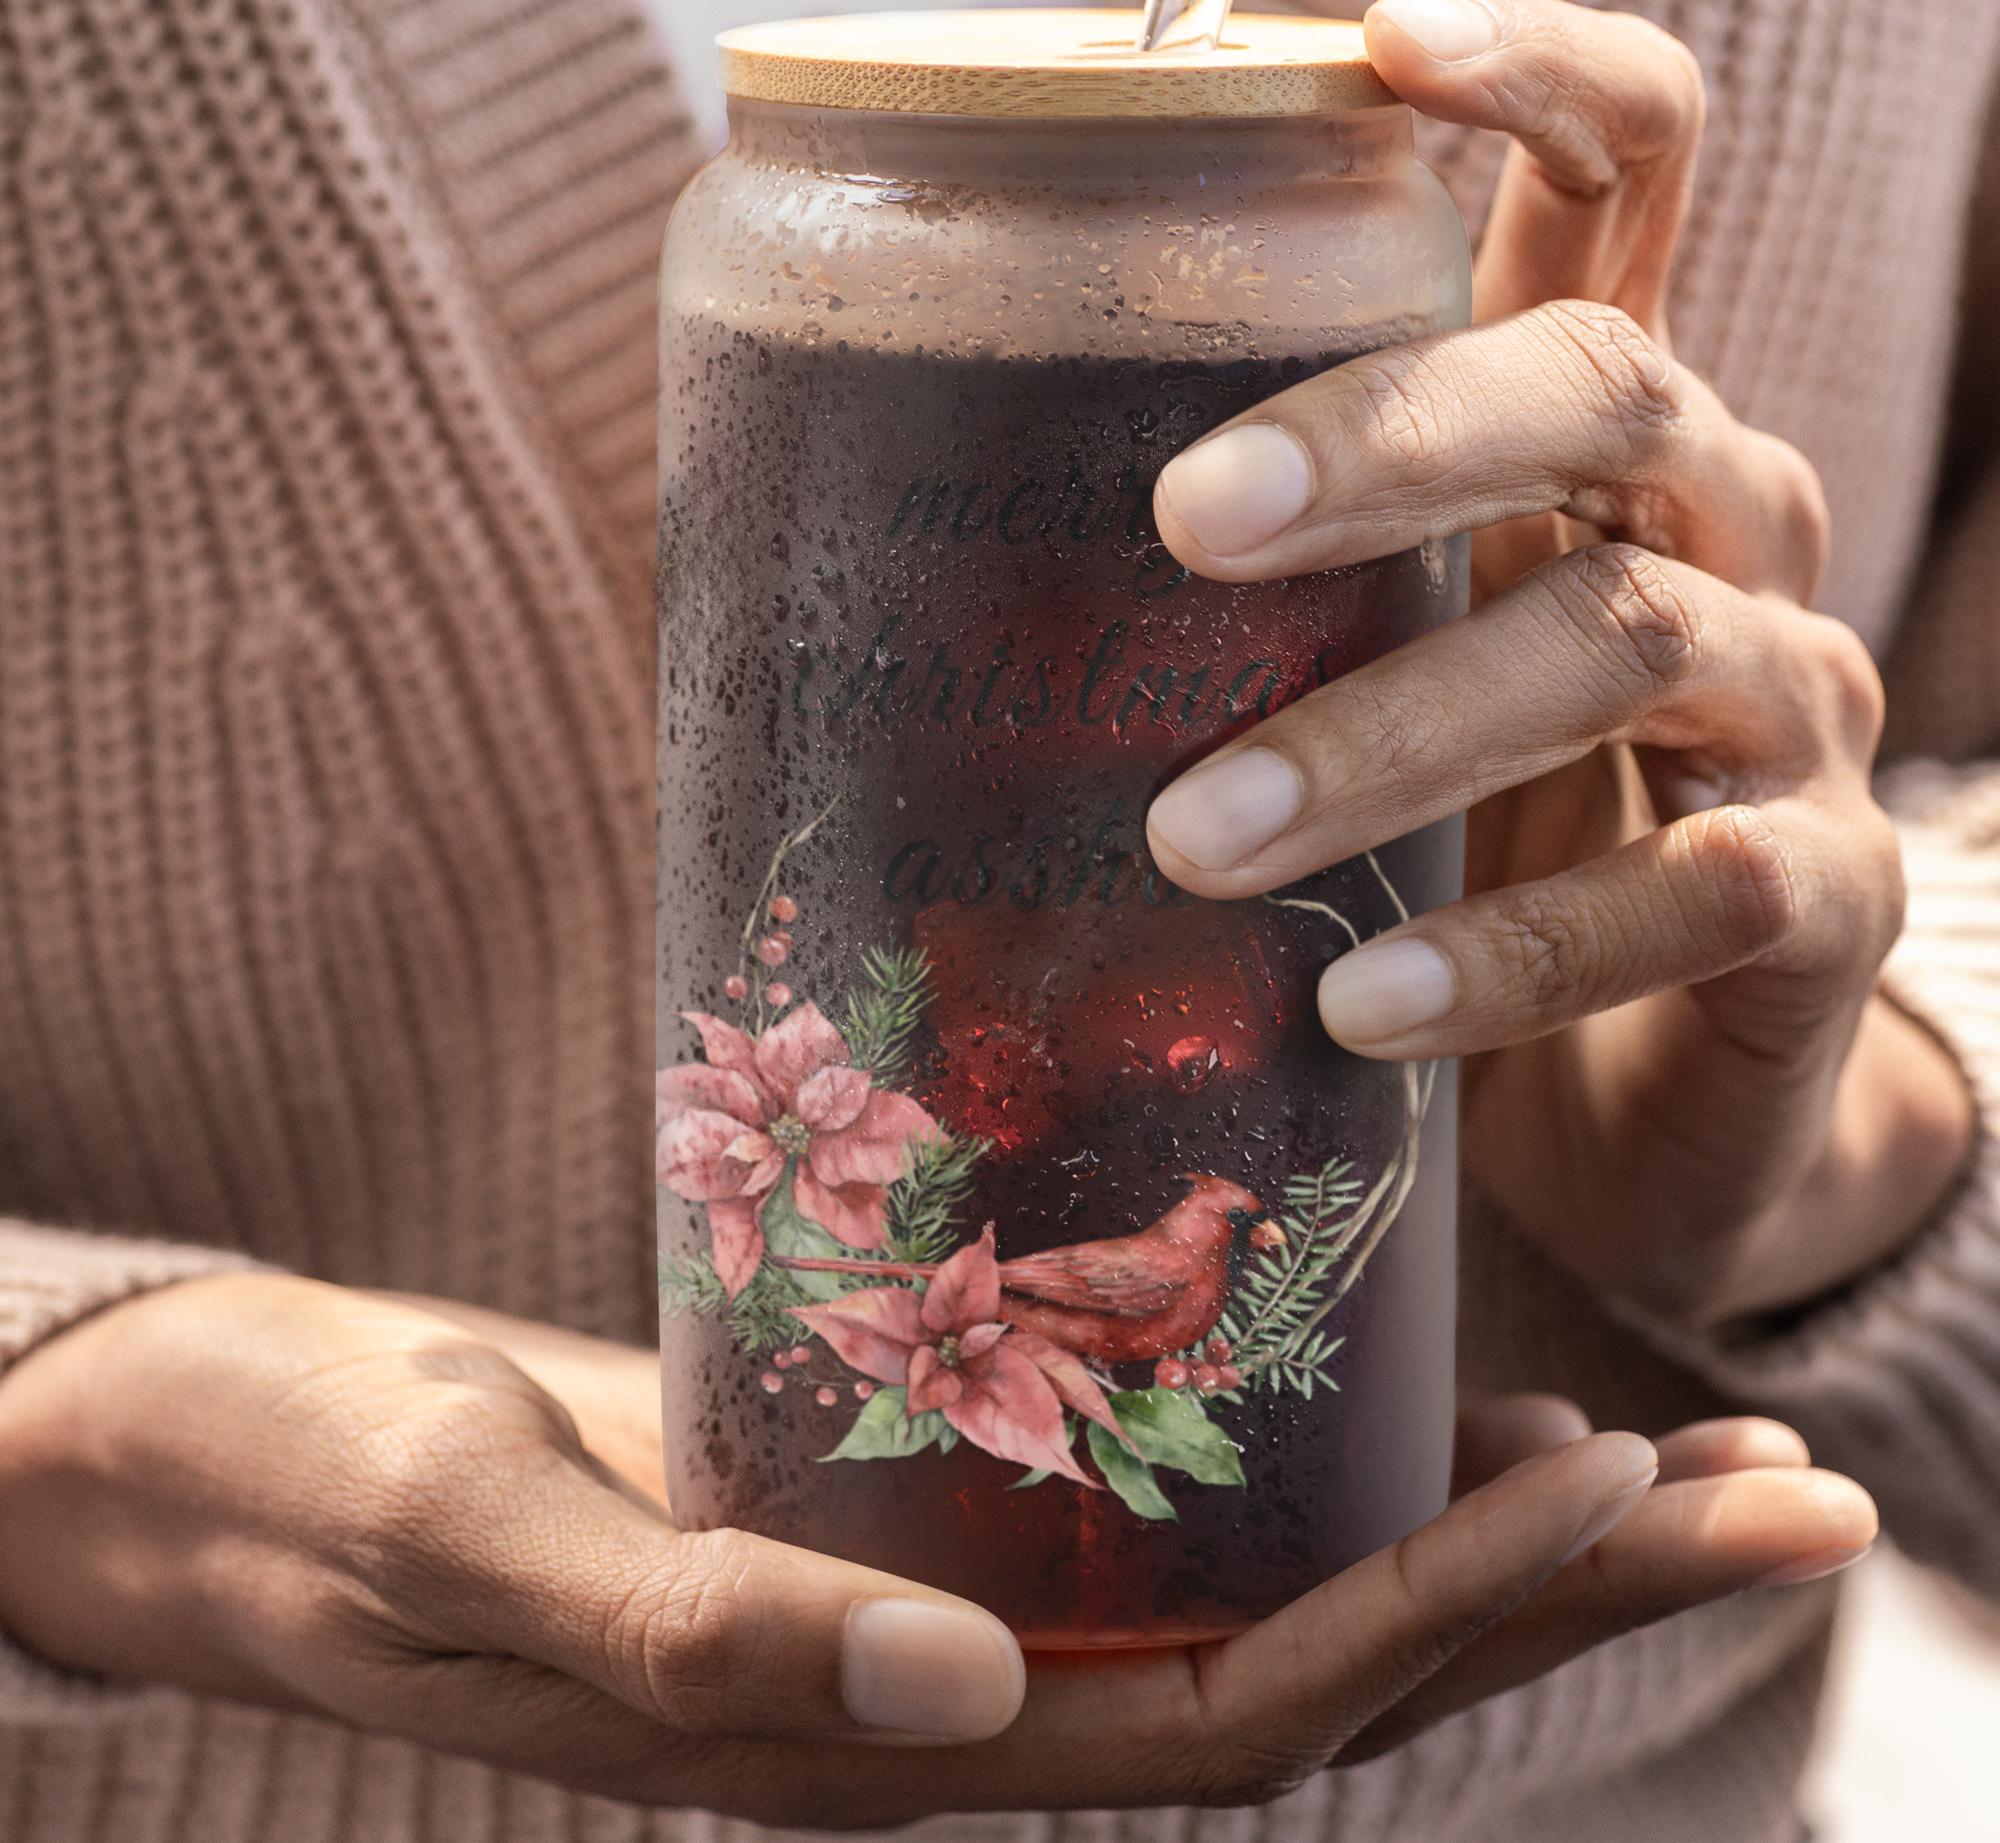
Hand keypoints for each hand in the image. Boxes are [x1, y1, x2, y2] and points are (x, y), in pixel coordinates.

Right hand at [0, 1274, 1871, 1822]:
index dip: (1463, 1631)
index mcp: (871, 1748)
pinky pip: (1142, 1509)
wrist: (239, 1464)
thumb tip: (953, 1701)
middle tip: (1777, 1470)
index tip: (1664, 1504)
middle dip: (1554, 1588)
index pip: (1234, 1723)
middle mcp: (940, 1699)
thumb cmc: (315, 1501)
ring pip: (1257, 1598)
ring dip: (1472, 1535)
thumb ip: (693, 1643)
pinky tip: (1416, 1390)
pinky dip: (1304, 1462)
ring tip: (1673, 1443)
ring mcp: (930, 1604)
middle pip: (1309, 1671)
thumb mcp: (466, 1545)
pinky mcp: (897, 1503)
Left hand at [1145, 0, 1974, 1325]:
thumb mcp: (1370, 668)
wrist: (1638, 1072)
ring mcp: (1795, 701)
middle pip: (1600, 388)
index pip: (1625, 178)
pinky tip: (1359, 1004)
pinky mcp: (1825, 893)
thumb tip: (915, 581)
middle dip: (1389, 439)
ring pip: (1627, 640)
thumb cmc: (1469, 836)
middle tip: (1183, 526)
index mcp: (1599, 437)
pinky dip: (1510, 948)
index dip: (1538, 80)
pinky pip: (1694, 894)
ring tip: (1191, 842)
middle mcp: (1723, 520)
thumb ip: (1256, 594)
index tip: (1383, 42)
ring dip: (1389, 736)